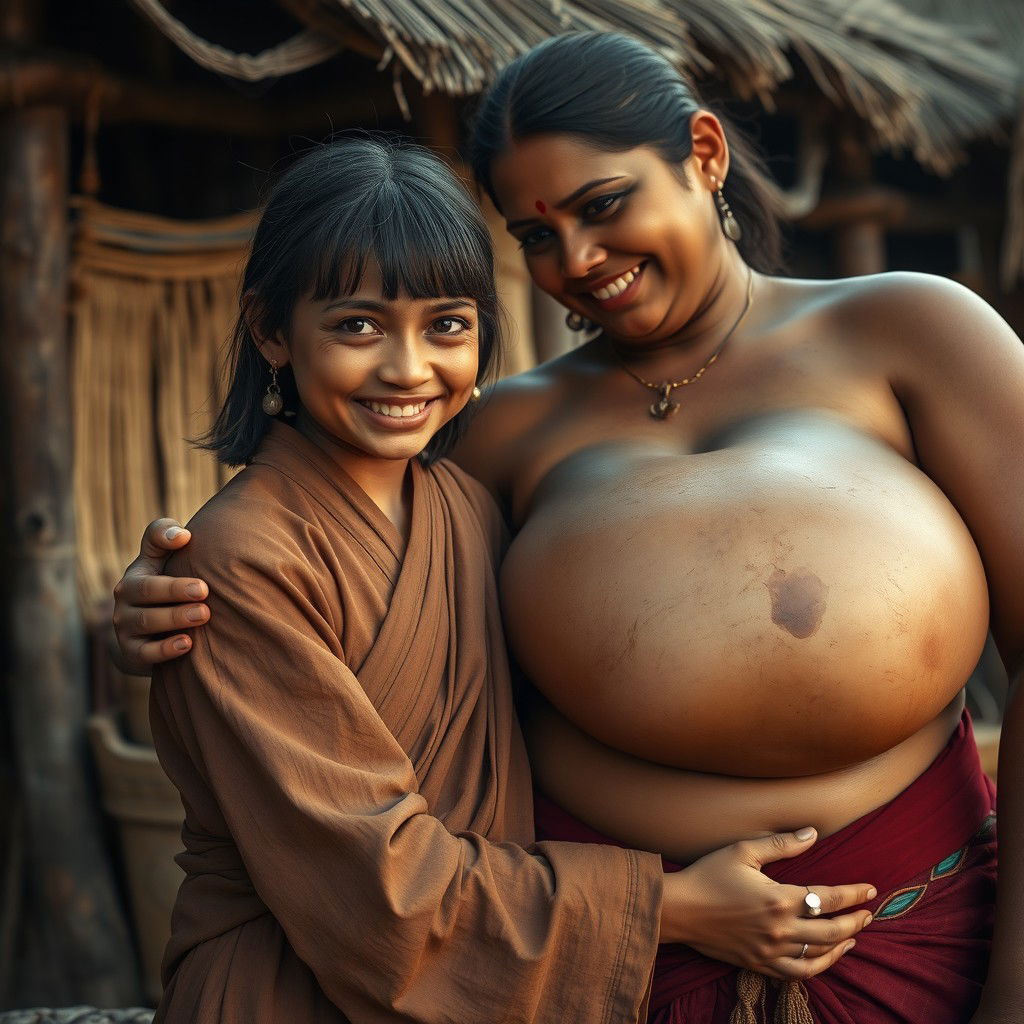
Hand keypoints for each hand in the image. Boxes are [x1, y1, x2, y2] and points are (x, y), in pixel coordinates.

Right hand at [112, 517, 208, 672]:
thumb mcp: (166, 561)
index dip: (163, 540)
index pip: (149, 549)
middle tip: (204, 590)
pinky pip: (145, 653)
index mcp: (137, 573)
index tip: (187, 540)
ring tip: (204, 614)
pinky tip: (188, 644)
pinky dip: (166, 649)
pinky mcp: (132, 652)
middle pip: (146, 589)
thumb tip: (182, 535)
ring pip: (146, 621)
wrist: (153, 636)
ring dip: (176, 617)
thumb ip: (169, 538)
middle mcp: (125, 598)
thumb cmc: (169, 589)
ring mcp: (125, 626)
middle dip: (175, 589)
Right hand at [660, 828, 874, 980]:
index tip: (870, 889)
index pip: (830, 898)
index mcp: (780, 899)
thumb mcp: (743, 851)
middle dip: (856, 922)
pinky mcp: (759, 964)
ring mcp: (770, 951)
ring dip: (842, 946)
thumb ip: (782, 844)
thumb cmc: (708, 875)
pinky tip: (825, 958)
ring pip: (819, 956)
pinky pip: (798, 974)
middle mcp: (780, 929)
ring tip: (853, 936)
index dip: (854, 894)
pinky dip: (818, 968)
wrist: (679, 909)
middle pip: (832, 931)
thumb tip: (813, 833)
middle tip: (869, 914)